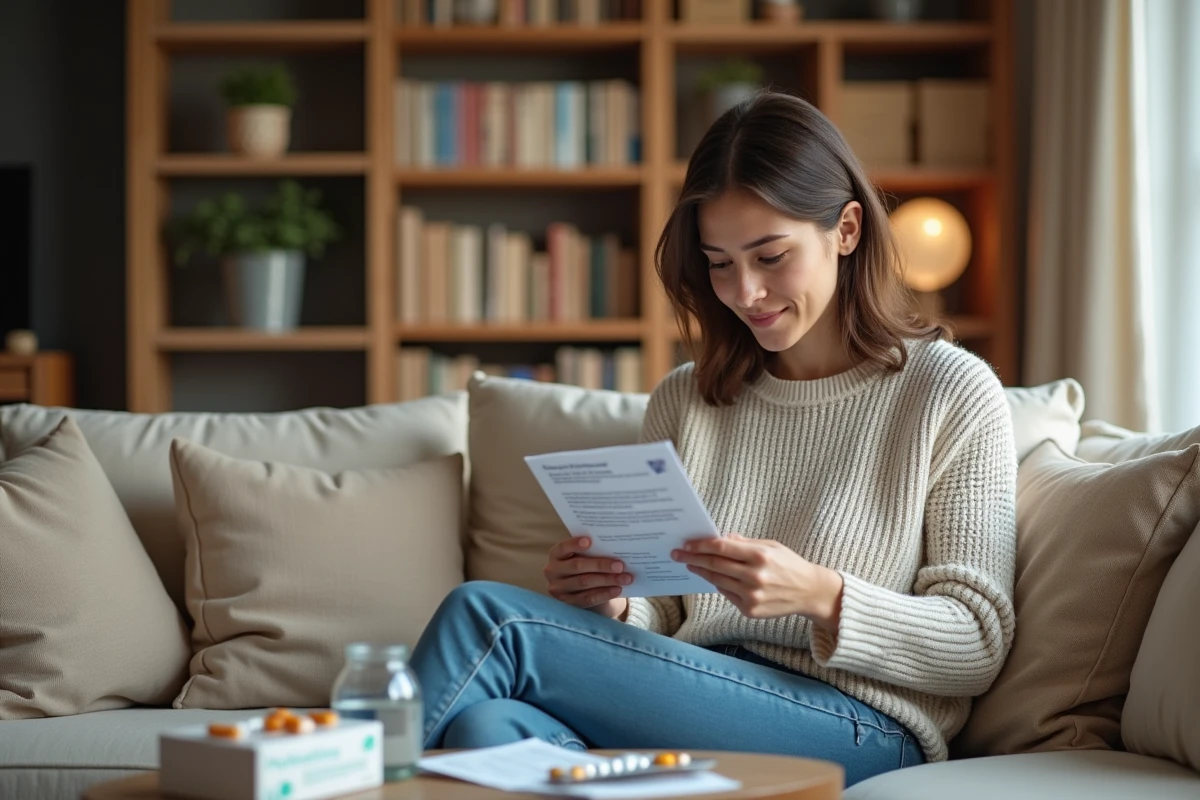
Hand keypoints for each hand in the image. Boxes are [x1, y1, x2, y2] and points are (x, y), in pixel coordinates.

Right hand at [545, 537, 631, 618]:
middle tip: (620, 565)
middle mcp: (553, 571)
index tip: (590, 540)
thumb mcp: (585, 557)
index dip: (575, 544)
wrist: (585, 590)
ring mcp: (559, 589)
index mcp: (556, 555)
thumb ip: (593, 551)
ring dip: (607, 580)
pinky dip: (604, 593)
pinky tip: (618, 589)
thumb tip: (615, 547)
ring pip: (584, 583)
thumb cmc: (587, 566)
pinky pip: (588, 598)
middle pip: (577, 566)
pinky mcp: (568, 604)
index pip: (563, 547)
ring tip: (626, 578)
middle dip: (600, 565)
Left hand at [671, 534, 842, 630]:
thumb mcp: (771, 546)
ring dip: (701, 572)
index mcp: (760, 556)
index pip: (722, 548)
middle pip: (715, 566)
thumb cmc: (789, 564)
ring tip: (690, 564)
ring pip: (717, 581)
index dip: (701, 545)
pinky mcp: (750, 610)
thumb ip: (744, 543)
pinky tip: (711, 577)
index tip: (686, 543)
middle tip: (677, 554)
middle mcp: (755, 577)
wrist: (809, 592)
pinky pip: (727, 594)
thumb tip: (722, 538)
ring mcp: (752, 596)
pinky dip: (718, 585)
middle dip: (693, 558)